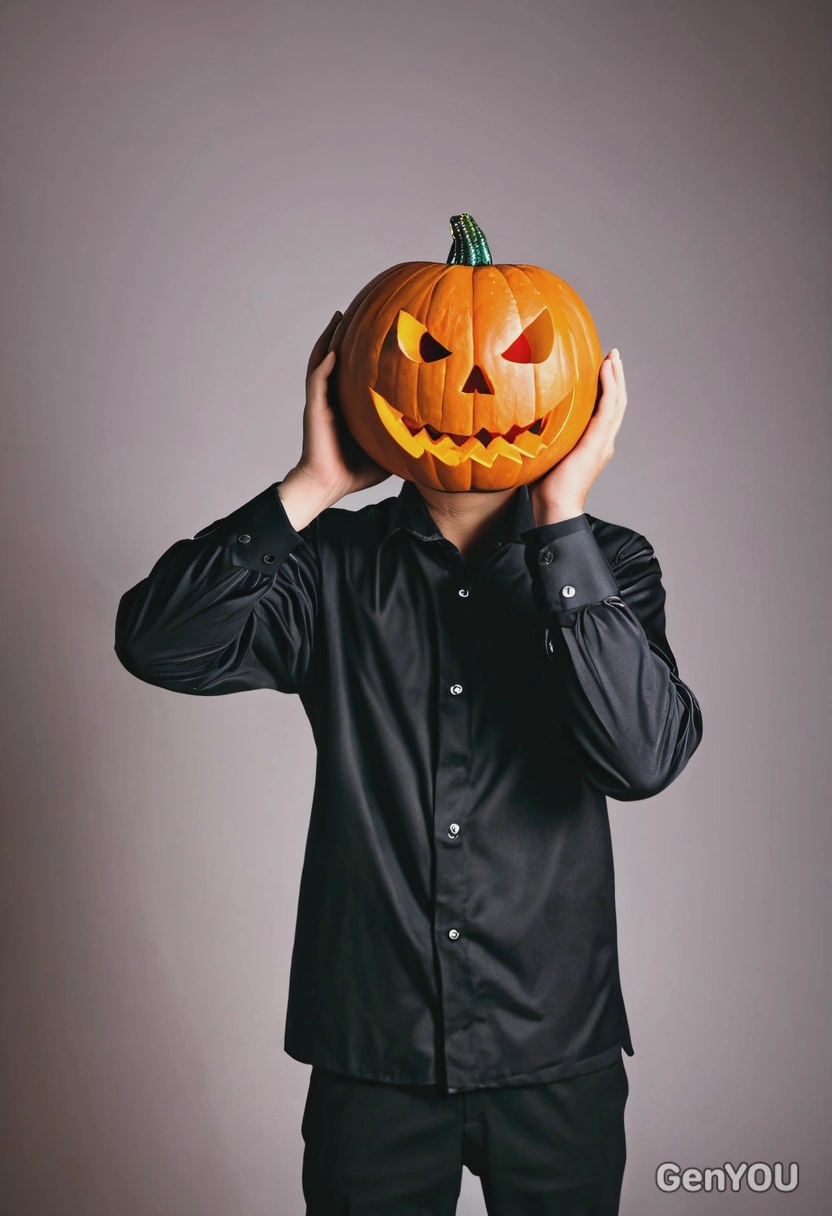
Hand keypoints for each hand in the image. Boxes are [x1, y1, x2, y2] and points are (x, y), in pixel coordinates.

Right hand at [279, 312, 389, 528]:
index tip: (376, 329)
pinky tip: (332, 350)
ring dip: (329, 338)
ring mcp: (323, 402)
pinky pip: (317, 381)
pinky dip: (323, 364)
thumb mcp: (387, 451)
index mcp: (348, 404)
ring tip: (338, 316)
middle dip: (343, 333)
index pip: (355, 371)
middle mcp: (333, 398)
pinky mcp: (315, 410)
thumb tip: (437, 440)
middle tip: (355, 310)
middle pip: (336, 357)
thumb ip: (405, 440)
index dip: (362, 350)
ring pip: (323, 361)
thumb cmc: (355, 472)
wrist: (328, 486)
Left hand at [529, 348, 626, 525]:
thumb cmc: (544, 486)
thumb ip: (543, 436)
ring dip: (616, 376)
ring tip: (613, 357)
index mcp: (592, 443)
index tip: (599, 368)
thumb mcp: (544, 452)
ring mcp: (604, 441)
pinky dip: (610, 386)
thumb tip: (521, 420)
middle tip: (612, 356)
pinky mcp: (599, 441)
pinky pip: (609, 407)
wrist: (554, 505)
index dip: (604, 389)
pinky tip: (606, 369)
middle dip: (615, 377)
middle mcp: (603, 441)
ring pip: (617, 401)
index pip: (603, 410)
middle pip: (615, 402)